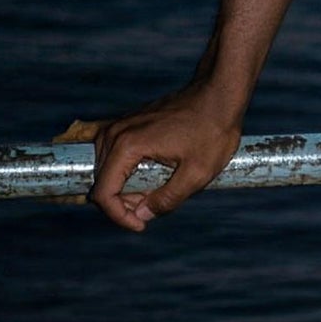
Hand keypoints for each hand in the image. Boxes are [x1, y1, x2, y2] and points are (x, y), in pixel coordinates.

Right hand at [82, 84, 246, 231]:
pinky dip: (129, 173)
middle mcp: (114, 134)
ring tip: (159, 189)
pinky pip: (115, 158)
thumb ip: (167, 199)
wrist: (218, 95)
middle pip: (102, 183)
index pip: (103, 193)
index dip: (118, 217)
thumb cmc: (212, 131)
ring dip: (127, 189)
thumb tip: (141, 216)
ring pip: (107, 171)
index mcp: (127, 146)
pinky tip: (156, 175)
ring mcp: (118, 127)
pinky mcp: (126, 125)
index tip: (141, 226)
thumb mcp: (197, 174)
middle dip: (125, 203)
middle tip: (158, 203)